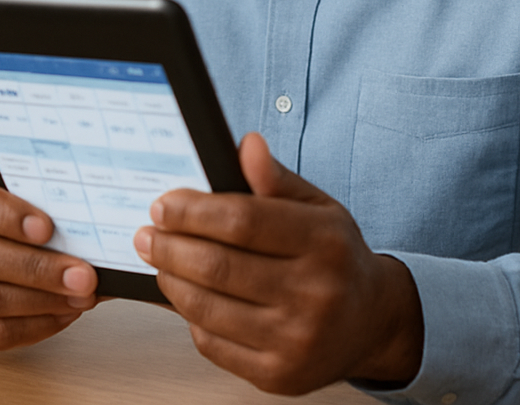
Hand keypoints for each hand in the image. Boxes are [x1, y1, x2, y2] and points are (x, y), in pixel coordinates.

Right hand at [0, 167, 100, 349]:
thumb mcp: (2, 187)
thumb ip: (34, 200)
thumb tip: (89, 231)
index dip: (7, 216)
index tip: (47, 228)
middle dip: (37, 269)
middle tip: (82, 276)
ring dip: (40, 302)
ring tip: (80, 298)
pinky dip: (31, 328)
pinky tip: (60, 315)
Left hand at [133, 133, 423, 394]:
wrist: (372, 323)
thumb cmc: (335, 258)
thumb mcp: (317, 208)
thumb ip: (276, 178)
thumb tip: (246, 145)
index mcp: (324, 243)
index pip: (242, 221)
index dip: (192, 212)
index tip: (163, 205)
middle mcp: (316, 294)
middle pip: (217, 266)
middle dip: (169, 247)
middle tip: (146, 234)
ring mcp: (297, 340)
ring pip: (207, 307)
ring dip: (170, 280)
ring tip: (160, 261)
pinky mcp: (278, 375)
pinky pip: (212, 342)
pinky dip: (190, 317)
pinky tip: (189, 296)